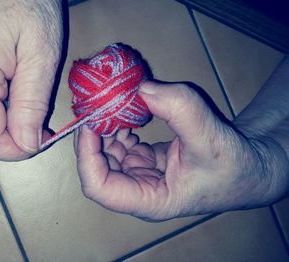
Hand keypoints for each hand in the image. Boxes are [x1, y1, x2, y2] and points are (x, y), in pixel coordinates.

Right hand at [0, 0, 62, 159]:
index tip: (40, 142)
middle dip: (12, 142)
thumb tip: (28, 144)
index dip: (13, 150)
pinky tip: (23, 106)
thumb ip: (32, 103)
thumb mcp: (42, 57)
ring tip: (35, 117)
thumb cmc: (30, 7)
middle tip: (42, 131)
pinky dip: (4, 118)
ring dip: (10, 131)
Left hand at [74, 82, 287, 220]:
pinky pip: (122, 145)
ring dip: (106, 129)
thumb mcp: (210, 138)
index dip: (86, 154)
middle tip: (100, 104)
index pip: (98, 186)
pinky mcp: (146, 162)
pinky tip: (129, 114)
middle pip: (98, 166)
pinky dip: (120, 127)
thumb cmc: (232, 166)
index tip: (90, 121)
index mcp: (149, 199)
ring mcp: (141, 175)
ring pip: (107, 154)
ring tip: (116, 105)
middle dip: (94, 135)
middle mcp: (139, 190)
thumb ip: (180, 110)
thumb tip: (143, 88)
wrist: (248, 168)